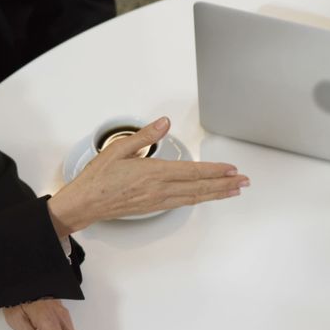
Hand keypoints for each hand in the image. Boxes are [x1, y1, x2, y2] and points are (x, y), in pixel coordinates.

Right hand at [49, 117, 248, 231]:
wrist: (85, 203)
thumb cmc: (98, 177)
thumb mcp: (119, 149)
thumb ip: (144, 135)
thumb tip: (164, 122)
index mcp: (154, 173)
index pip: (193, 172)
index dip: (216, 171)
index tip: (232, 169)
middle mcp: (160, 189)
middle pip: (200, 187)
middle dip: (225, 184)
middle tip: (244, 182)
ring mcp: (158, 201)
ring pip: (195, 197)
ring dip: (217, 193)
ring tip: (234, 191)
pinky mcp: (154, 207)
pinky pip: (184, 203)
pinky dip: (200, 199)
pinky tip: (207, 197)